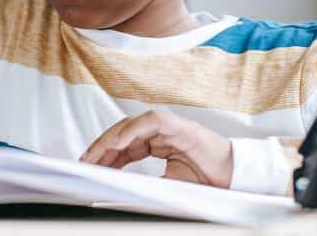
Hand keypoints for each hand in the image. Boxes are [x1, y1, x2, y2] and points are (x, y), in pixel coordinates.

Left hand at [80, 110, 232, 187]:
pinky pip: (149, 122)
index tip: (90, 165)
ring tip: (95, 154)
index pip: (124, 144)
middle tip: (85, 161)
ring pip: (131, 125)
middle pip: (123, 133)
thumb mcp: (169, 185)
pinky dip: (132, 131)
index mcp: (157, 143)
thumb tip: (124, 193)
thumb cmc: (205, 179)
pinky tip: (118, 144)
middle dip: (102, 146)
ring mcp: (168, 126)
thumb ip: (148, 184)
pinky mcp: (177, 124)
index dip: (106, 154)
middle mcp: (159, 131)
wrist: (232, 175)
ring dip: (111, 139)